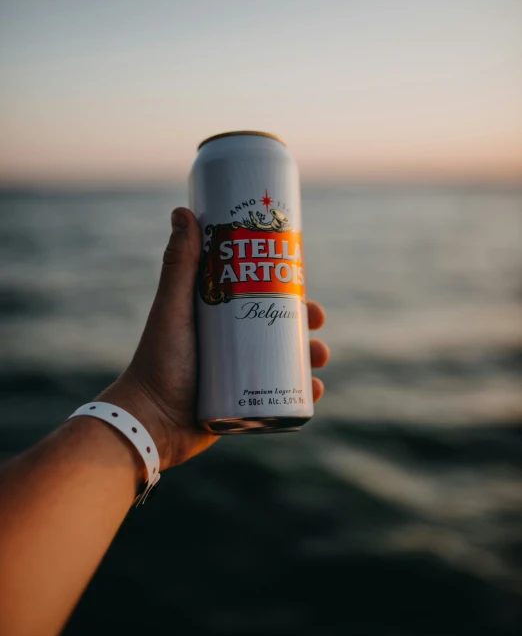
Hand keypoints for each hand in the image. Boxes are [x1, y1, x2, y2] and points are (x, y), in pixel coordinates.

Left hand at [100, 207, 328, 469]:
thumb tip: (183, 211)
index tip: (301, 275)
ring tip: (319, 358)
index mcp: (216, 315)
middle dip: (305, 321)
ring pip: (285, 359)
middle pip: (278, 324)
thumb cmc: (157, 362)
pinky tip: (314, 390)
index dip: (284, 283)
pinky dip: (302, 392)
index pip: (257, 291)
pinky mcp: (245, 403)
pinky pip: (281, 395)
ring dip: (310, 355)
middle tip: (317, 321)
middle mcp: (230, 342)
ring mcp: (239, 373)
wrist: (150, 424)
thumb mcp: (173, 309)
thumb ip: (178, 264)